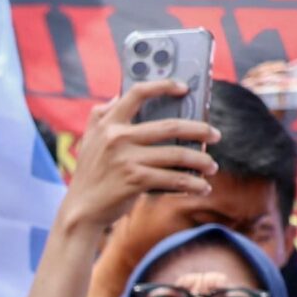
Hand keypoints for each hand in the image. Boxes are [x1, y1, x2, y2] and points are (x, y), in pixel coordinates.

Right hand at [59, 83, 220, 236]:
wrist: (80, 210)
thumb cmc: (90, 174)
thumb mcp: (88, 140)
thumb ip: (100, 116)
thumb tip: (117, 97)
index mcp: (108, 124)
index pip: (137, 94)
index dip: (163, 86)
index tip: (184, 88)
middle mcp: (116, 138)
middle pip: (171, 126)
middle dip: (200, 130)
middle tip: (215, 135)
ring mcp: (126, 159)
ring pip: (177, 154)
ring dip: (201, 161)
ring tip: (211, 167)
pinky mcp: (134, 180)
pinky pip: (173, 179)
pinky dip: (192, 184)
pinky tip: (201, 188)